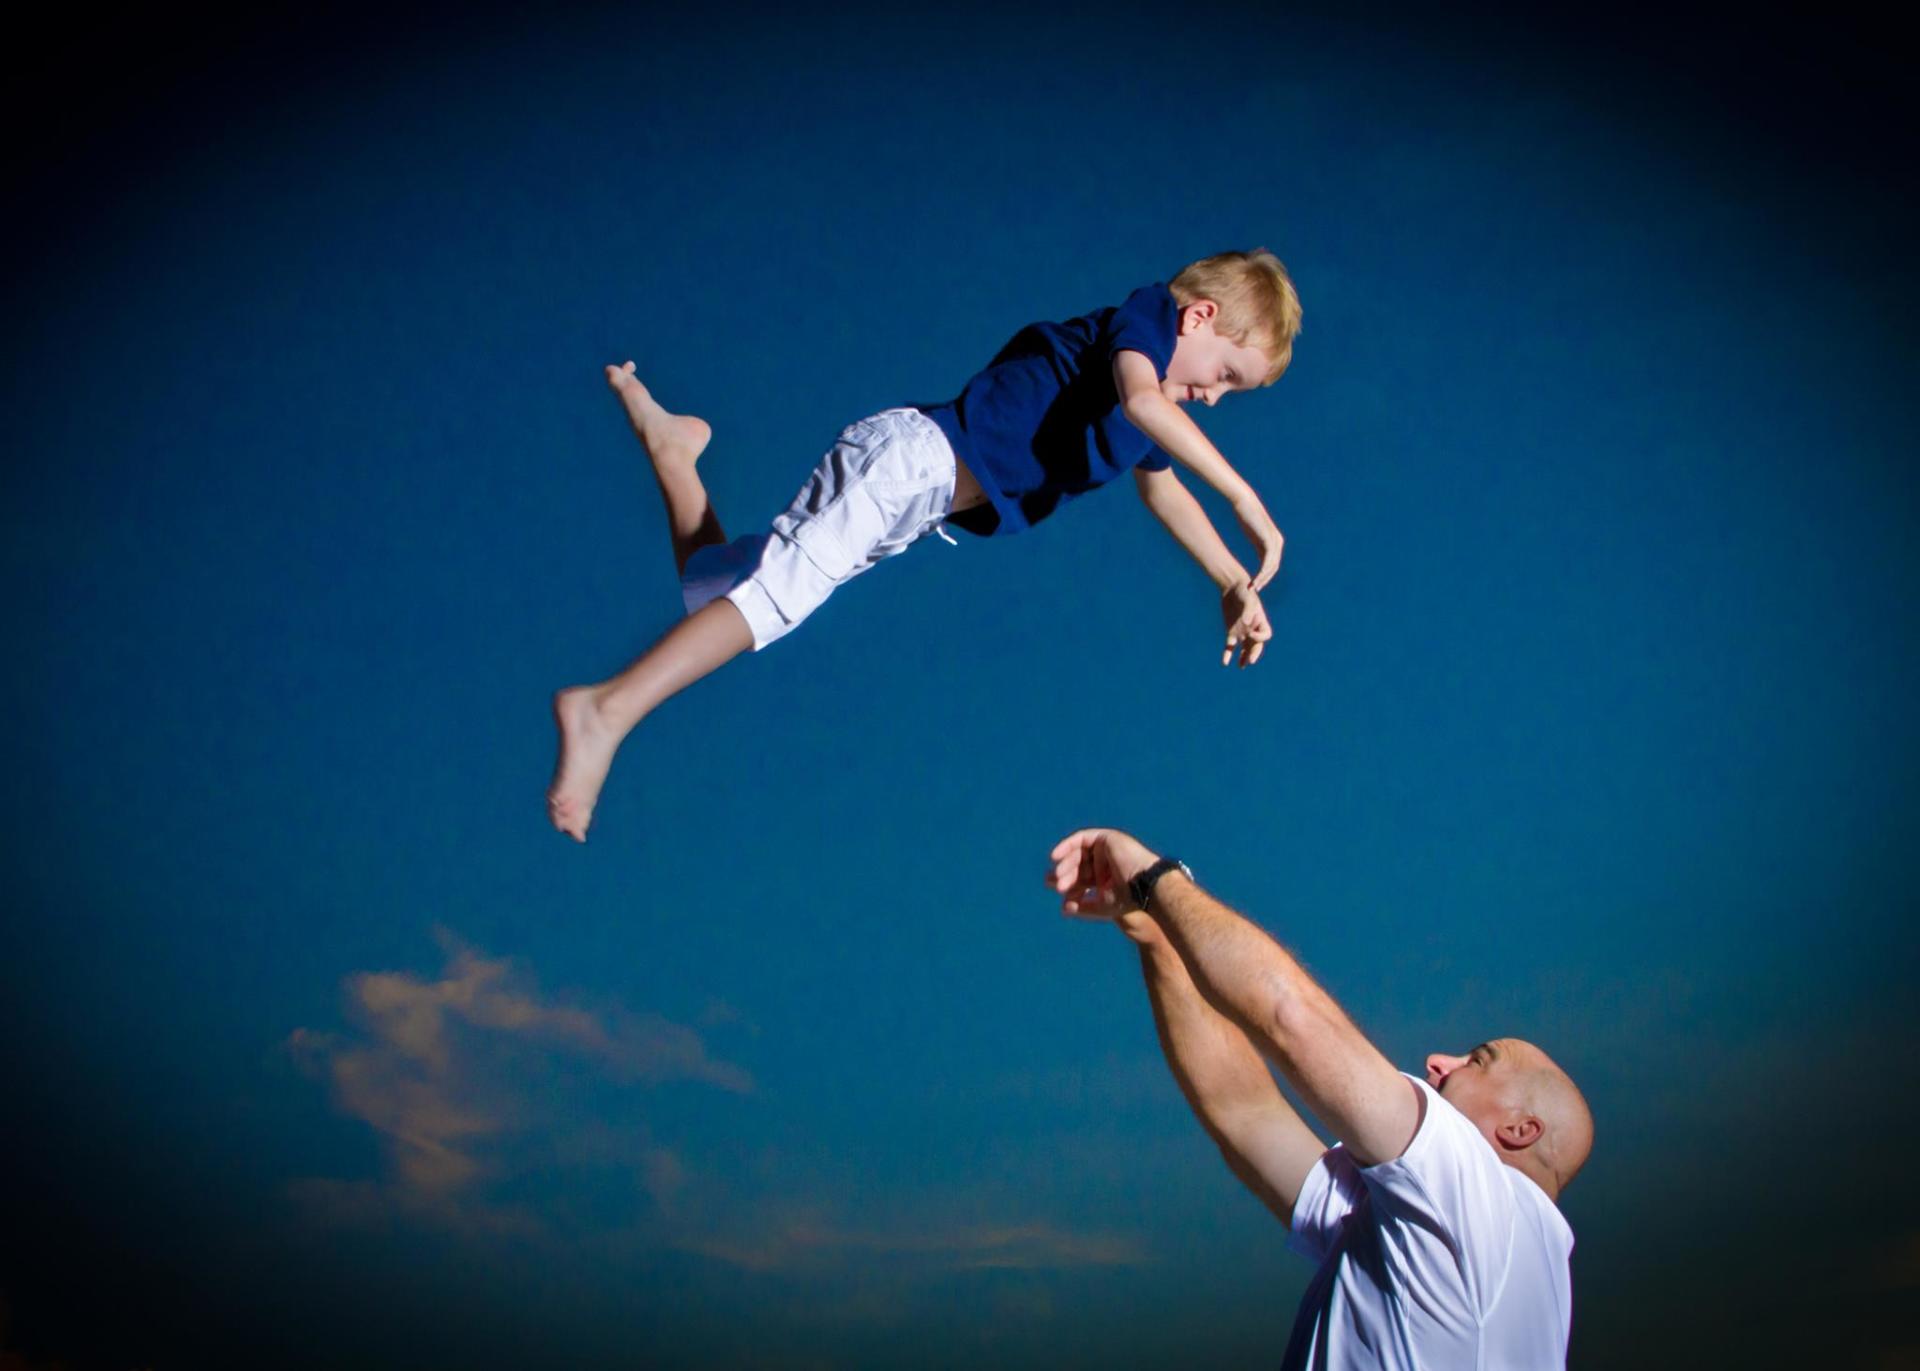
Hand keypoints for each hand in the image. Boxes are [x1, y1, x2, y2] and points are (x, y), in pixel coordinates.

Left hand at [1047, 829, 1162, 941]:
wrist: (1146, 887)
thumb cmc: (1129, 900)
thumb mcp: (1103, 906)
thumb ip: (1083, 908)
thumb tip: (1063, 909)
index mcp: (1107, 878)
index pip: (1082, 879)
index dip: (1070, 885)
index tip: (1060, 893)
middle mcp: (1106, 862)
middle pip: (1078, 866)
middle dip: (1065, 875)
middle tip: (1056, 885)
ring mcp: (1107, 849)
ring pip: (1079, 852)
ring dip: (1066, 863)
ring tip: (1058, 876)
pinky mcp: (1107, 838)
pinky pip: (1082, 838)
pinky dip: (1067, 845)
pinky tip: (1055, 857)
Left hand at [1221, 582, 1271, 668]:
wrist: (1232, 587)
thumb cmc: (1244, 591)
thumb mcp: (1248, 598)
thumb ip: (1249, 610)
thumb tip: (1246, 623)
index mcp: (1261, 622)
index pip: (1266, 635)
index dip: (1259, 638)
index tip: (1250, 634)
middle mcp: (1253, 629)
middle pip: (1256, 645)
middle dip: (1254, 653)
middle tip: (1251, 661)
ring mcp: (1242, 631)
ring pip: (1244, 648)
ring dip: (1243, 658)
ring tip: (1242, 666)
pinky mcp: (1231, 632)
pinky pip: (1230, 646)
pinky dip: (1228, 654)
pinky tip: (1225, 662)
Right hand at [1232, 496, 1284, 590]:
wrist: (1245, 502)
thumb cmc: (1246, 515)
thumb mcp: (1253, 531)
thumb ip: (1257, 540)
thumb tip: (1257, 545)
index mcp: (1275, 541)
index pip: (1272, 564)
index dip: (1264, 576)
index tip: (1255, 584)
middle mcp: (1278, 542)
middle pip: (1274, 567)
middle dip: (1265, 580)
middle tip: (1254, 590)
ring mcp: (1275, 541)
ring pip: (1271, 567)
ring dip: (1263, 579)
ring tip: (1253, 587)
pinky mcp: (1269, 540)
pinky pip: (1267, 562)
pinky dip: (1261, 572)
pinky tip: (1255, 579)